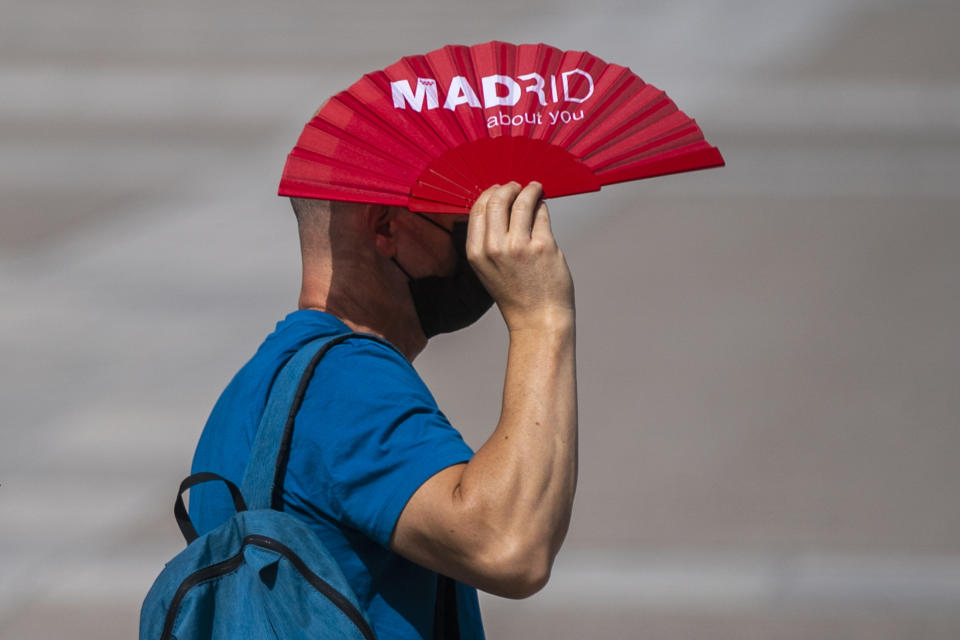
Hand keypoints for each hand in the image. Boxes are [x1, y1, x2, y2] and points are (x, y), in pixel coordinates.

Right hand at [466, 182, 574, 331]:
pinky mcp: (543, 246)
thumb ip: (488, 240)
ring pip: (522, 202)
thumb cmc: (516, 294)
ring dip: (530, 190)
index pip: (478, 209)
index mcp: (476, 253)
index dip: (490, 194)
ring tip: (535, 188)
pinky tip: (544, 207)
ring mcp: (520, 246)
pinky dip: (543, 206)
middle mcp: (495, 248)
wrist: (538, 319)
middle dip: (509, 188)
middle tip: (518, 185)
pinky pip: (542, 215)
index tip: (499, 189)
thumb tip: (500, 205)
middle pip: (497, 200)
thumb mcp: (488, 269)